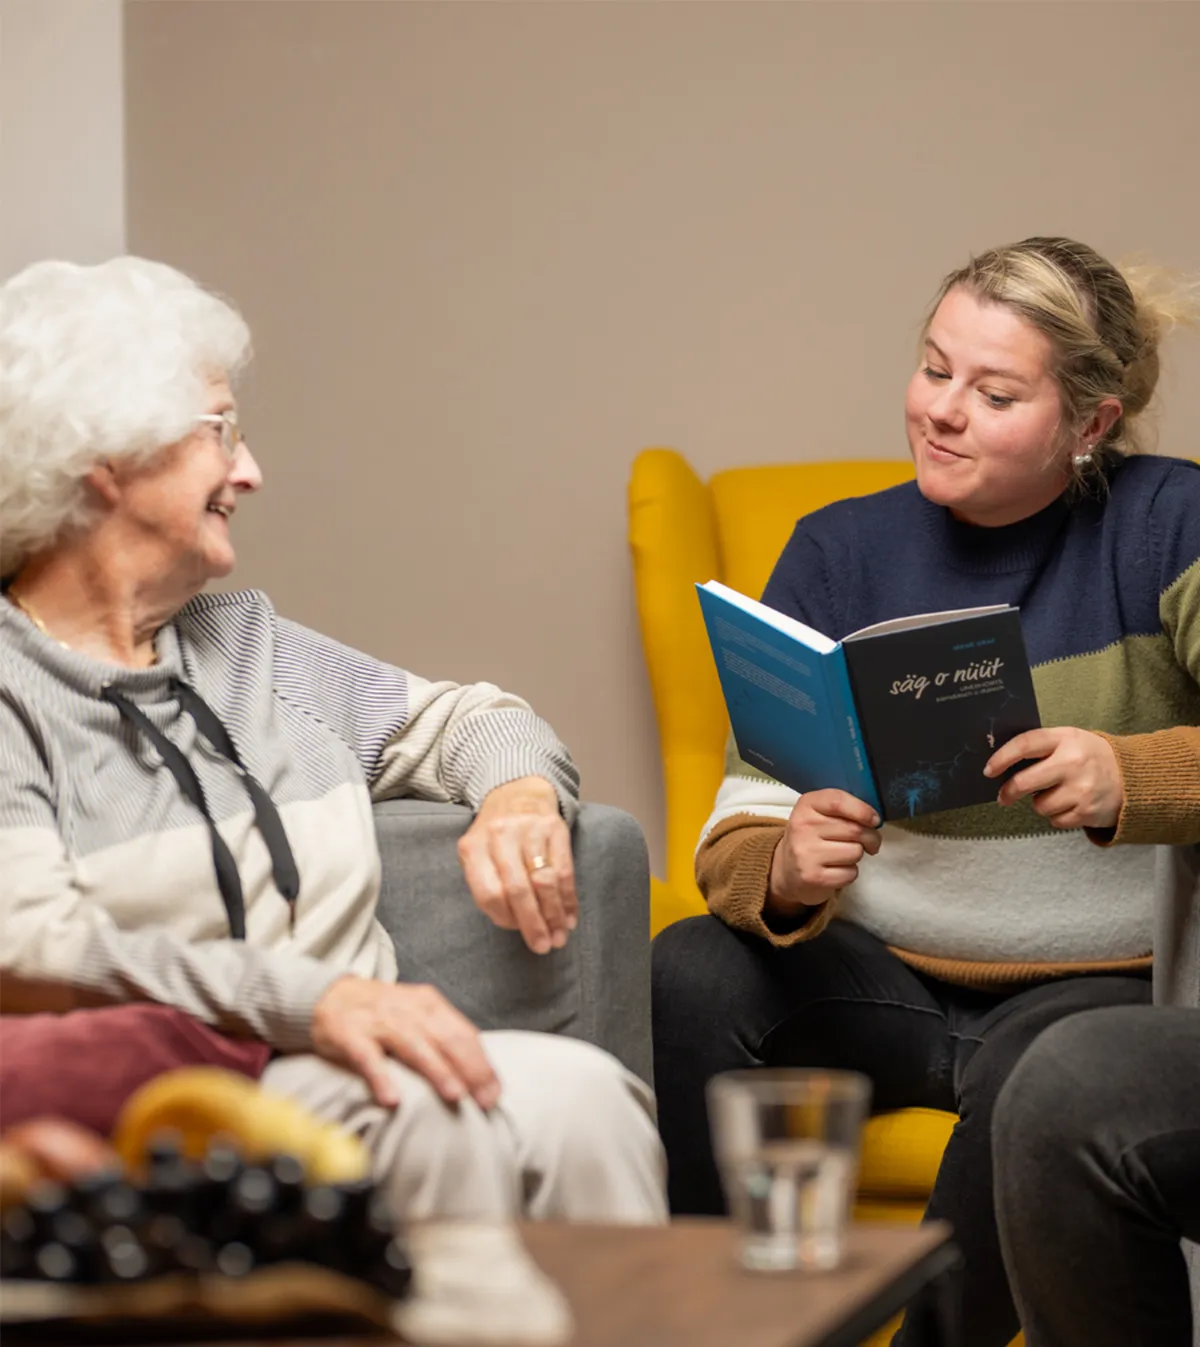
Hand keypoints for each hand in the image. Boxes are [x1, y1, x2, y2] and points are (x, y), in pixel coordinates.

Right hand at [310, 976, 498, 1110]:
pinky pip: (367, 1057)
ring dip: (437, 1070)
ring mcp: (378, 1021)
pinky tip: (392, 1099)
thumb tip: (478, 1076)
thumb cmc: (382, 1013)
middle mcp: (408, 1009)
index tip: (494, 1093)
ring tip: (455, 1095)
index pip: (464, 1033)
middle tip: (484, 1101)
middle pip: (446, 1039)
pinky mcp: (349, 1034)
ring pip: (414, 1046)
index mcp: (429, 1004)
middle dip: (470, 1070)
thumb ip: (443, 1039)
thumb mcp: (416, 1016)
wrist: (329, 995)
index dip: (482, 1063)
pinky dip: (381, 1077)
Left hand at [457, 776, 577, 954]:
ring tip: (559, 936)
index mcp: (473, 846)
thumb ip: (486, 885)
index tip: (516, 931)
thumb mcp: (476, 853)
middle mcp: (500, 836)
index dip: (504, 918)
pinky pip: (564, 870)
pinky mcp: (555, 829)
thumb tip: (514, 924)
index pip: (488, 893)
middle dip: (532, 924)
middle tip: (543, 946)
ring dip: (554, 915)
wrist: (517, 792)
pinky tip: (569, 916)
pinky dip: (568, 898)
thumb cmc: (494, 835)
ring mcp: (529, 831)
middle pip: (518, 890)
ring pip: (544, 882)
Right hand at [768, 789, 881, 916]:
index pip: (838, 801)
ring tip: (845, 854)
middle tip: (869, 841)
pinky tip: (837, 869)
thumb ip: (844, 808)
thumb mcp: (820, 812)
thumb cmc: (813, 836)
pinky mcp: (813, 877)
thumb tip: (874, 819)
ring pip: (856, 852)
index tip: (874, 820)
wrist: (787, 868)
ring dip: (858, 855)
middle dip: (871, 837)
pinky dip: (850, 873)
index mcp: (806, 805)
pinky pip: (850, 873)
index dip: (863, 810)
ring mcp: (806, 853)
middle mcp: (802, 827)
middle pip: (855, 829)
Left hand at [985, 727, 1122, 829]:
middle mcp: (1073, 763)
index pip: (1024, 744)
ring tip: (1057, 794)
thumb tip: (1001, 763)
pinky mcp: (1087, 812)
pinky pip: (1055, 820)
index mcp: (1065, 739)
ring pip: (1039, 805)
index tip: (989, 770)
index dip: (1002, 758)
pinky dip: (1057, 816)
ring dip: (1041, 803)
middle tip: (1003, 796)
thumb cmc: (1091, 757)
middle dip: (1008, 792)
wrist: (1135, 778)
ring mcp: (1081, 789)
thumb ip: (1041, 747)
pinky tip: (1070, 804)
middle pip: (1024, 783)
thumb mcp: (1070, 740)